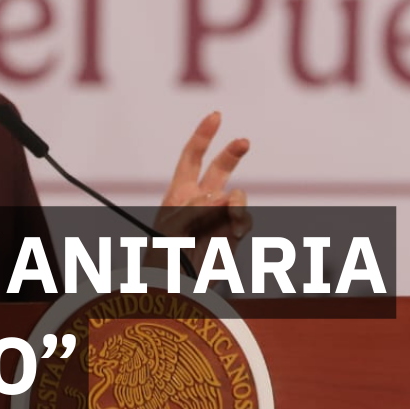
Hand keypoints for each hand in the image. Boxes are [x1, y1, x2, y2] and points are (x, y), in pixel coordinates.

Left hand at [149, 112, 253, 274]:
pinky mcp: (233, 235)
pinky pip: (243, 219)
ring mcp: (219, 218)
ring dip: (232, 202)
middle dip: (232, 153)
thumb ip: (202, 206)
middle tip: (244, 141)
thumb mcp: (175, 226)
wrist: (175, 293)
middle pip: (219, 169)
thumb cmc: (165, 259)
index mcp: (178, 195)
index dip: (203, 136)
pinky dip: (240, 221)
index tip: (216, 115)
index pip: (192, 157)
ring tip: (219, 220)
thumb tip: (230, 199)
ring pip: (236, 196)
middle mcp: (200, 203)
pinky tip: (232, 230)